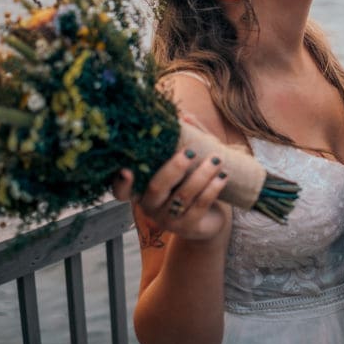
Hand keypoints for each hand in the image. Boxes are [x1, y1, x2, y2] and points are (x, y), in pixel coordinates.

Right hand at [113, 148, 229, 241]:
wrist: (209, 220)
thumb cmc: (190, 185)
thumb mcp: (186, 165)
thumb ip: (184, 141)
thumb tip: (185, 116)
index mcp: (142, 191)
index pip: (122, 192)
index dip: (121, 183)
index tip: (126, 169)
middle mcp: (151, 207)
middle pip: (157, 188)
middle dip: (174, 168)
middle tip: (190, 153)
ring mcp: (169, 220)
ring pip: (184, 196)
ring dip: (202, 175)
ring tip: (216, 159)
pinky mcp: (189, 227)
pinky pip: (200, 206)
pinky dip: (212, 189)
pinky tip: (223, 176)